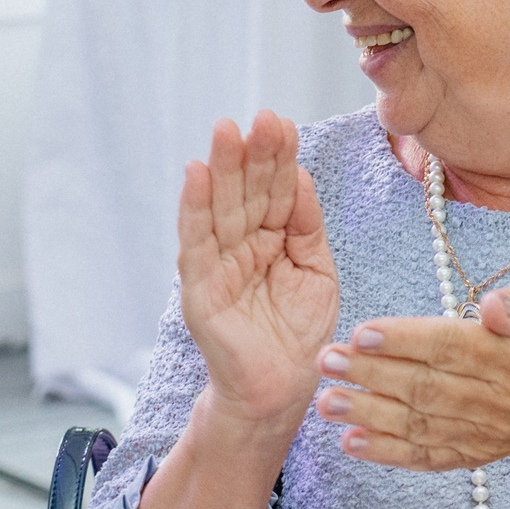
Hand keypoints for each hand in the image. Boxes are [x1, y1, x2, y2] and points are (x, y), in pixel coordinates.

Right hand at [178, 111, 338, 429]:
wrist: (280, 390)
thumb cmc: (299, 333)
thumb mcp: (316, 270)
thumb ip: (306, 226)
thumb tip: (301, 176)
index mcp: (271, 238)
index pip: (274, 190)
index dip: (279, 158)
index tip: (283, 123)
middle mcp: (241, 245)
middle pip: (245, 191)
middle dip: (252, 155)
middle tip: (259, 118)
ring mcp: (218, 264)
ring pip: (220, 208)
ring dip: (221, 169)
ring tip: (225, 132)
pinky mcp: (200, 289)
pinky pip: (196, 243)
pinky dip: (194, 208)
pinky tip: (195, 175)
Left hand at [318, 285, 509, 508]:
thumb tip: (493, 307)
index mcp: (509, 358)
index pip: (449, 347)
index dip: (405, 341)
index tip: (362, 333)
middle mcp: (490, 399)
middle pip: (424, 387)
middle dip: (371, 375)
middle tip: (327, 362)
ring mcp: (476, 432)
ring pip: (417, 424)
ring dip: (368, 415)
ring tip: (327, 402)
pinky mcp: (465, 455)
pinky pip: (424, 457)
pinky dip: (386, 453)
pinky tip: (350, 443)